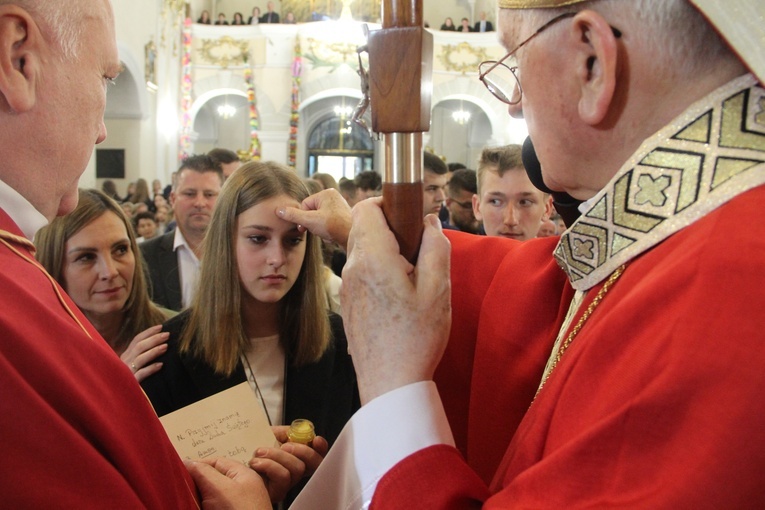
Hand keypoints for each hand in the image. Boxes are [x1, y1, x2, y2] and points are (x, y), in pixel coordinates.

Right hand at [120, 324, 167, 381]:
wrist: (114, 400)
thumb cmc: (126, 380)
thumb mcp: (131, 366)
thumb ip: (140, 356)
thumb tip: (158, 344)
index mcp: (125, 356)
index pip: (136, 340)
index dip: (148, 332)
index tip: (161, 326)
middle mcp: (124, 361)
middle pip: (139, 346)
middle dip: (154, 339)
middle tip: (167, 334)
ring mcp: (126, 372)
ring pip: (140, 358)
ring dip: (154, 351)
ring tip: (166, 347)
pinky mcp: (130, 383)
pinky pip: (140, 374)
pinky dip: (150, 369)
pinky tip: (160, 365)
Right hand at [185, 457, 270, 508]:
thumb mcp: (220, 488)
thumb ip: (203, 472)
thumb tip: (187, 461)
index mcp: (243, 475)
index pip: (216, 462)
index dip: (197, 465)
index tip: (179, 470)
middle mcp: (240, 489)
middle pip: (212, 480)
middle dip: (195, 483)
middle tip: (178, 486)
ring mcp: (234, 506)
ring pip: (209, 497)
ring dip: (196, 498)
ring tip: (181, 498)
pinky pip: (210, 507)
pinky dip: (200, 507)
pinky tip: (190, 507)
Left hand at [247, 425, 328, 502]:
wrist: (227, 461)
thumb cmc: (246, 449)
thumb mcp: (266, 434)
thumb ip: (283, 432)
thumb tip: (295, 430)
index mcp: (293, 455)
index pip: (316, 453)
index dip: (320, 447)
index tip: (315, 439)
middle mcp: (293, 470)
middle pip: (314, 463)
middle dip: (302, 450)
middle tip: (286, 445)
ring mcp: (286, 483)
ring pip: (297, 469)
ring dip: (279, 456)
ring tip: (260, 452)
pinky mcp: (276, 492)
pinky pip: (282, 478)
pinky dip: (269, 466)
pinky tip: (256, 462)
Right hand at [276, 189, 351, 250]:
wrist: (353, 237)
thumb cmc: (334, 226)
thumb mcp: (309, 220)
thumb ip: (293, 215)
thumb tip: (278, 210)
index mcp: (326, 193)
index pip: (305, 205)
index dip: (304, 218)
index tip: (306, 227)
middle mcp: (333, 197)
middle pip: (312, 211)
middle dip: (312, 223)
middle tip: (318, 230)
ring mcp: (338, 207)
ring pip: (318, 218)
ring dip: (318, 227)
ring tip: (326, 232)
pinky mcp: (341, 216)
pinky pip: (327, 223)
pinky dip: (326, 230)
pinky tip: (331, 234)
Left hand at [341, 199, 451, 403]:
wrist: (390, 384)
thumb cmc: (416, 338)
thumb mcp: (439, 290)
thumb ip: (436, 247)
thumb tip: (429, 222)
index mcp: (373, 259)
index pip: (366, 208)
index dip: (387, 204)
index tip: (409, 217)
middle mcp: (353, 269)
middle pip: (363, 228)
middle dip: (390, 229)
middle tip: (418, 251)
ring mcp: (347, 288)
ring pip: (361, 252)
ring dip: (385, 252)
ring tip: (411, 278)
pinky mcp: (348, 304)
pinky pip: (360, 274)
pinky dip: (377, 272)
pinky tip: (399, 297)